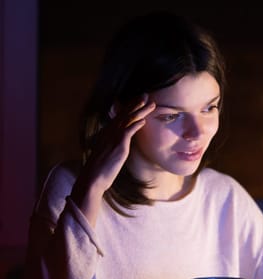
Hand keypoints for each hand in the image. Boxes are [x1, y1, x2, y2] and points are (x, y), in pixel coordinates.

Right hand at [71, 94, 154, 224]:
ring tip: (150, 103)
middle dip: (135, 104)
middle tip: (146, 95)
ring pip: (127, 120)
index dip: (129, 107)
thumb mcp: (108, 154)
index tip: (138, 100)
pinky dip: (135, 125)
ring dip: (139, 111)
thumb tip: (121, 143)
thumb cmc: (99, 170)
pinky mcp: (117, 147)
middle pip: (124, 115)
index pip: (119, 117)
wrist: (92, 179)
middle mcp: (109, 133)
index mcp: (107, 134)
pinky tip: (143, 121)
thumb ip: (114, 145)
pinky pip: (127, 133)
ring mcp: (112, 139)